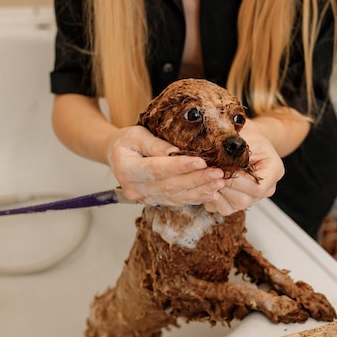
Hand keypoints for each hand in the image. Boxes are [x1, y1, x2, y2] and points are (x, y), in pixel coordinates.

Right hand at [106, 125, 225, 205]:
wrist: (117, 155)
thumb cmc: (127, 141)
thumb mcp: (136, 135)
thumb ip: (154, 144)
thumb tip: (175, 151)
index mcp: (127, 170)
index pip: (157, 169)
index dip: (180, 167)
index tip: (201, 162)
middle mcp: (135, 189)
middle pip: (170, 186)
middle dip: (196, 180)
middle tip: (218, 173)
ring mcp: (145, 198)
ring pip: (176, 197)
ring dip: (200, 190)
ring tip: (219, 182)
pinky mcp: (155, 202)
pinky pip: (177, 202)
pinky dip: (196, 198)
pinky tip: (211, 193)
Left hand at [204, 119, 284, 214]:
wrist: (249, 140)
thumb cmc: (249, 135)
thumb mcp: (246, 134)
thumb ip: (236, 145)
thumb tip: (218, 153)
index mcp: (274, 171)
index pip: (257, 188)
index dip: (236, 182)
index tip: (220, 171)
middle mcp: (266, 189)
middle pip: (244, 200)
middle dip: (223, 188)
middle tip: (208, 176)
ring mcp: (253, 198)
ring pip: (232, 207)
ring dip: (216, 194)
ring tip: (205, 180)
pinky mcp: (239, 202)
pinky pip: (224, 208)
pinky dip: (212, 200)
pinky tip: (205, 186)